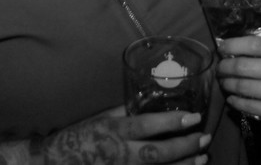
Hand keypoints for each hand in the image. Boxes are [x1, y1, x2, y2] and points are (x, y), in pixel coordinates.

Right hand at [46, 107, 209, 163]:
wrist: (56, 161)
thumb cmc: (79, 135)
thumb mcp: (101, 117)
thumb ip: (125, 112)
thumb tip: (149, 101)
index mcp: (114, 130)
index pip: (147, 125)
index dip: (172, 121)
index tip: (194, 117)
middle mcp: (120, 153)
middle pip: (158, 153)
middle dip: (185, 146)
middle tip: (205, 138)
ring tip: (202, 158)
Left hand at [216, 28, 260, 123]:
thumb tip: (251, 29)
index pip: (251, 44)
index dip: (231, 45)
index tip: (221, 47)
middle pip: (241, 67)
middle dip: (224, 66)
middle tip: (220, 66)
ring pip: (241, 87)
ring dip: (226, 83)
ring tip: (223, 80)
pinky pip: (248, 106)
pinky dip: (235, 101)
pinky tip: (232, 96)